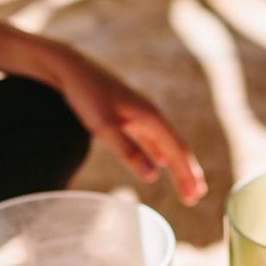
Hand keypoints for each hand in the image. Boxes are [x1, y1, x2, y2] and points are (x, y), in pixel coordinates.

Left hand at [48, 46, 206, 205]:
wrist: (70, 68)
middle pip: (175, 148)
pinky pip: (152, 139)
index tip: (194, 196)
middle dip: (186, 173)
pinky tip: (160, 161)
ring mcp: (140, 114)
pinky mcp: (128, 115)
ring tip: (186, 183)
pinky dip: (160, 153)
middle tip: (196, 196)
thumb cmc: (86, 95)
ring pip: (165, 144)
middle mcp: (150, 115)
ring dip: (175, 165)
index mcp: (150, 117)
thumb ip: (128, 151)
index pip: (176, 151)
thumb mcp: (105, 127)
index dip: (186, 174)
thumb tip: (153, 175)